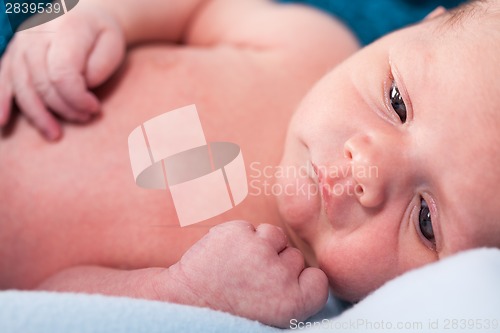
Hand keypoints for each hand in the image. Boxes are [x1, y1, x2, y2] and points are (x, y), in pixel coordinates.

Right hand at [0, 3, 124, 139]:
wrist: (87, 14)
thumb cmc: (102, 35)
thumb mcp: (112, 46)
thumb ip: (97, 68)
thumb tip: (80, 89)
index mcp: (64, 29)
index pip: (62, 73)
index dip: (77, 98)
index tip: (95, 108)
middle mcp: (36, 35)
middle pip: (41, 83)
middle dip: (64, 108)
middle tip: (85, 118)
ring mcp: (20, 44)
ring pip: (22, 86)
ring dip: (38, 115)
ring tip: (55, 134)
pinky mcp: (13, 55)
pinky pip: (3, 80)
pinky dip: (2, 102)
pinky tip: (4, 122)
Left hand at [158, 221, 328, 327]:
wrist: (187, 300)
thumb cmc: (231, 308)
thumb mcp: (272, 315)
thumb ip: (294, 292)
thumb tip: (309, 266)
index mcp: (293, 303)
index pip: (318, 279)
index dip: (299, 281)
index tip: (280, 289)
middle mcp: (280, 276)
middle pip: (296, 256)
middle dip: (276, 264)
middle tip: (252, 282)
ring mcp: (257, 250)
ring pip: (275, 236)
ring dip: (261, 245)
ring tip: (239, 266)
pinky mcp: (236, 233)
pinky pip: (250, 227)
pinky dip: (239, 237)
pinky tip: (226, 254)